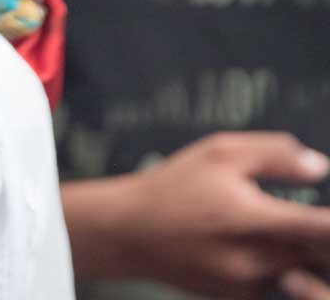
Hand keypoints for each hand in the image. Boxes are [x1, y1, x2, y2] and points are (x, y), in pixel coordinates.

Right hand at [62, 132, 329, 299]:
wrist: (128, 232)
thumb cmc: (172, 186)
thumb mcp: (218, 152)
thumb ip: (274, 154)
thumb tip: (320, 167)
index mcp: (254, 220)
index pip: (324, 228)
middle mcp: (256, 260)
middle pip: (321, 258)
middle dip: (323, 239)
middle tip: (315, 222)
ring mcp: (249, 285)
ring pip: (304, 277)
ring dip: (308, 256)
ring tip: (296, 236)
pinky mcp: (238, 298)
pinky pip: (279, 288)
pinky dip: (284, 270)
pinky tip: (266, 250)